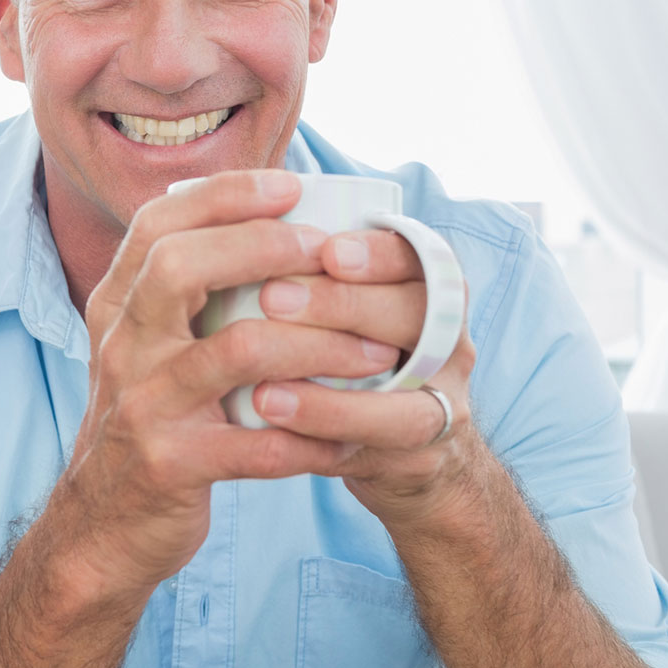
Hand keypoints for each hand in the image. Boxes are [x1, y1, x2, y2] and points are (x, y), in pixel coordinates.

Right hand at [59, 171, 405, 596]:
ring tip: (375, 352)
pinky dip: (314, 441)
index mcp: (117, 308)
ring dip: (319, 345)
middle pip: (180, 267)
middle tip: (331, 254)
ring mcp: (143, 406)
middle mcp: (122, 347)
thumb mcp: (144, 350)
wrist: (102, 526)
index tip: (290, 185)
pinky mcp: (170, 465)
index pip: (158, 225)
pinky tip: (352, 443)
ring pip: (236, 351)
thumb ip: (184, 295)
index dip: (225, 195)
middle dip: (265, 246)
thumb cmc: (148, 423)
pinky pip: (257, 445)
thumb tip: (268, 224)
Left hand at [250, 230, 481, 526]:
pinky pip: (379, 445)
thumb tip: (220, 211)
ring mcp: (443, 401)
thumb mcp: (339, 306)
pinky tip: (274, 418)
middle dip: (345, 305)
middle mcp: (448, 340)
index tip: (326, 248)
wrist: (397, 450)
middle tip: (272, 298)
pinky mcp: (420, 456)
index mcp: (429, 288)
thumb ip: (303, 266)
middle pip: (418, 314)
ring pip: (408, 393)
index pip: (418, 256)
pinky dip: (326, 429)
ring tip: (263, 383)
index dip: (378, 253)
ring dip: (332, 386)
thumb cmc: (349, 358)